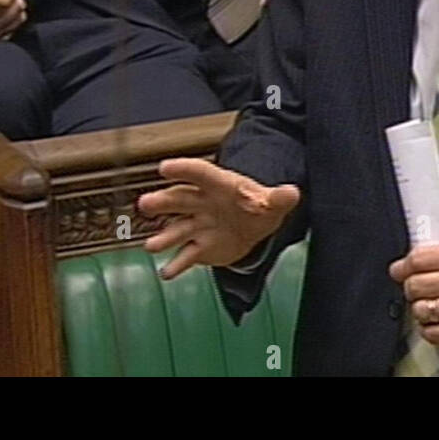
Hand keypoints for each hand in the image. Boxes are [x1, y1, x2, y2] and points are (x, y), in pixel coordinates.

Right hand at [139, 158, 300, 277]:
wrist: (254, 226)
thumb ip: (279, 198)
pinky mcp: (199, 247)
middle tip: (146, 204)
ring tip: (152, 245)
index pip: (199, 173)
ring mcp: (197, 225)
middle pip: (179, 199)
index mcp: (219, 185)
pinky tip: (167, 272)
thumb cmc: (258, 206)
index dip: (183, 169)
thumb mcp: (273, 201)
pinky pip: (186, 255)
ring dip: (164, 237)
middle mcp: (202, 203)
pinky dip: (177, 264)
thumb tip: (292, 192)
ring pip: (177, 229)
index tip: (164, 167)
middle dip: (162, 202)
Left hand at [388, 244, 438, 353]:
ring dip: (422, 309)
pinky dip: (430, 328)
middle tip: (419, 289)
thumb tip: (408, 263)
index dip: (402, 266)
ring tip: (434, 305)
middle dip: (412, 288)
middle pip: (413, 285)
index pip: (417, 259)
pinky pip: (428, 332)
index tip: (399, 270)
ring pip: (419, 310)